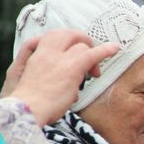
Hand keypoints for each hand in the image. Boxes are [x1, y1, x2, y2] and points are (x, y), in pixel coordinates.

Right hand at [5, 29, 119, 125]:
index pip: (53, 36)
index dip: (67, 43)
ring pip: (81, 46)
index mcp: (36, 53)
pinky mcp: (71, 69)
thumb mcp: (34, 80)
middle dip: (80, 40)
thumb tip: (72, 85)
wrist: (27, 109)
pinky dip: (105, 50)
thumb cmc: (31, 102)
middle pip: (67, 34)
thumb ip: (50, 74)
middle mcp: (47, 52)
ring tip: (95, 73)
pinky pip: (91, 55)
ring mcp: (59, 59)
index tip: (73, 53)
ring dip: (92, 55)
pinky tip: (115, 49)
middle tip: (88, 55)